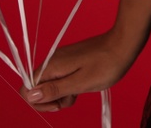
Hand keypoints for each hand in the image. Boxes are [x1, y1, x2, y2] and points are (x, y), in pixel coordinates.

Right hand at [20, 28, 142, 113]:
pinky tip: (83, 86)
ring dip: (62, 95)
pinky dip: (69, 87)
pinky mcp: (71, 62)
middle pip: (38, 88)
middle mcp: (53, 62)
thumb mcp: (80, 83)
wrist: (124, 44)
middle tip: (72, 98)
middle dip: (52, 100)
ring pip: (51, 85)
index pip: (27, 88)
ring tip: (81, 91)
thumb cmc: (105, 65)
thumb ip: (54, 90)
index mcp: (51, 66)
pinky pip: (62, 80)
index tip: (57, 105)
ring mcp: (62, 61)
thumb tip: (29, 96)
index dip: (38, 102)